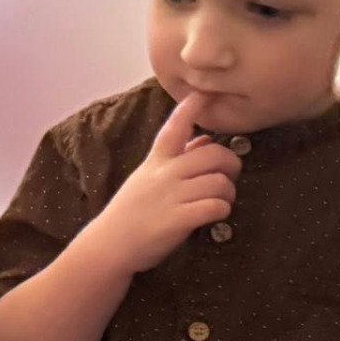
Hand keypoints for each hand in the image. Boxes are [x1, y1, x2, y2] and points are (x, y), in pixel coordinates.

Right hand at [80, 93, 240, 275]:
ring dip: (227, 194)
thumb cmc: (129, 213)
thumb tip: (205, 139)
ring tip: (219, 202)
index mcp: (156, 162)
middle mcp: (165, 175)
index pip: (175, 127)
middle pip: (215, 155)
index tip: (206, 93)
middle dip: (231, 165)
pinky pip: (216, 207)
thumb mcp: (147, 178)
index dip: (192, 108)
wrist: (108, 247)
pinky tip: (213, 217)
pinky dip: (220, 211)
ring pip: (220, 182)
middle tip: (227, 177)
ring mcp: (171, 197)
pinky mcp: (178, 220)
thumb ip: (176, 159)